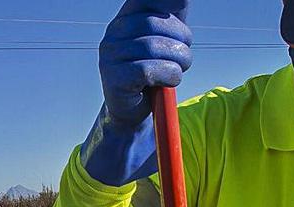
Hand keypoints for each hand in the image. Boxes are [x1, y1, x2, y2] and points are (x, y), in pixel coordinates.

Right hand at [100, 0, 191, 128]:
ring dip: (178, 62)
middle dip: (181, 41)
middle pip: (156, 23)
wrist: (133, 110)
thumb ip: (173, 15)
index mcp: (126, 17)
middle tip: (184, 58)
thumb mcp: (166, 39)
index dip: (169, 2)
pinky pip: (148, 70)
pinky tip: (168, 82)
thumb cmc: (153, 71)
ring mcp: (110, 56)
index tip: (181, 13)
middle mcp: (114, 33)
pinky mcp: (114, 78)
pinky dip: (168, 76)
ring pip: (153, 48)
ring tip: (177, 71)